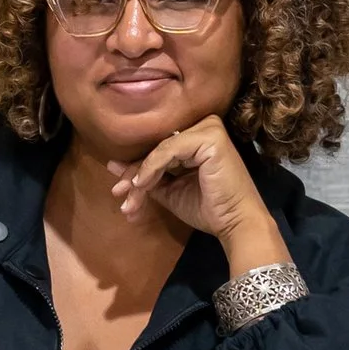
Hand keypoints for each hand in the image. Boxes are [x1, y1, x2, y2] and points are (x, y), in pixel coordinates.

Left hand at [109, 115, 288, 273]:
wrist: (235, 223)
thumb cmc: (208, 208)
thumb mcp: (169, 191)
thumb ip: (145, 177)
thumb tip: (113, 165)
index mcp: (195, 137)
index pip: (158, 149)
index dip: (136, 170)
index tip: (119, 192)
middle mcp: (203, 126)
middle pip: (157, 148)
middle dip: (134, 175)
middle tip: (119, 195)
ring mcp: (208, 128)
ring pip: (159, 151)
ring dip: (140, 176)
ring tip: (130, 200)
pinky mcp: (210, 136)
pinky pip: (168, 150)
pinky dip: (151, 168)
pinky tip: (142, 185)